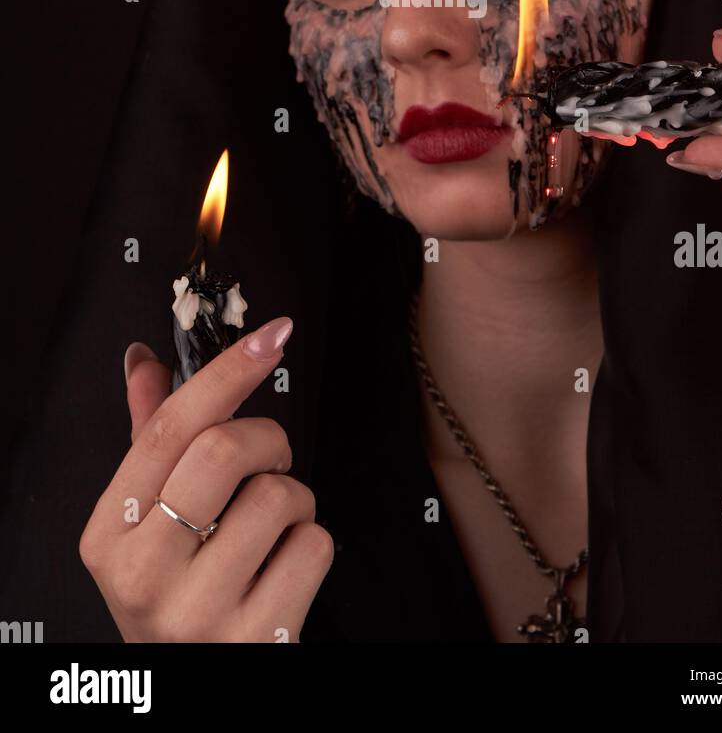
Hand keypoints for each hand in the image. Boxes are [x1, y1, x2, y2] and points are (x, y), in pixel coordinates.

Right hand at [79, 316, 334, 642]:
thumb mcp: (148, 522)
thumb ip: (150, 439)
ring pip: (280, 496)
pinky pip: (314, 546)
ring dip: (294, 499)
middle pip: (226, 449)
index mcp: (111, 533)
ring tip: (270, 532)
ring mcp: (198, 613)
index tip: (273, 334)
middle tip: (271, 459)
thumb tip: (144, 359)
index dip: (228, 370)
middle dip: (269, 439)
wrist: (196, 685)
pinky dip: (312, 544)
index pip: (170, 427)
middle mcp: (143, 575)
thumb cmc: (179, 590)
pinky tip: (282, 571)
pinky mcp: (256, 639)